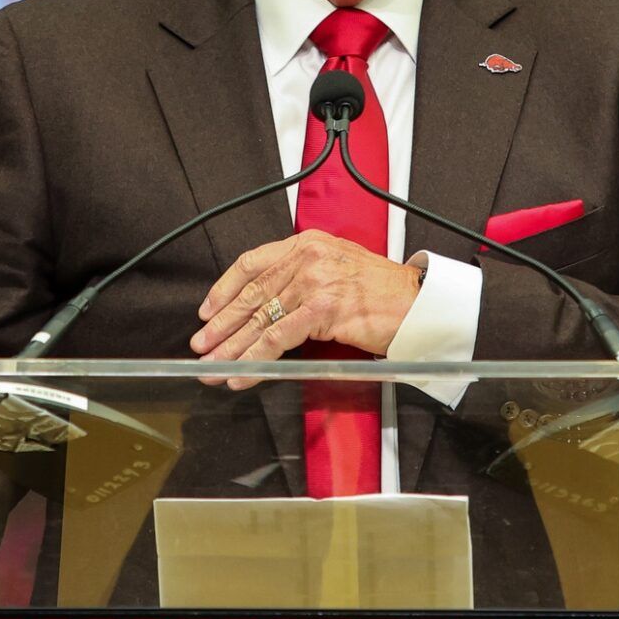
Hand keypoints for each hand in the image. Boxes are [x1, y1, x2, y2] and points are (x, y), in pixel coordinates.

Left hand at [190, 230, 421, 385]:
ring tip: (212, 367)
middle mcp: (307, 258)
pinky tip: (241, 374)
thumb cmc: (384, 293)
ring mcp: (314, 282)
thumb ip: (304, 277)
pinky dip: (255, 361)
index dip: (224, 288)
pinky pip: (278, 340)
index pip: (252, 263)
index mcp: (308, 244)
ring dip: (231, 349)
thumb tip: (268, 307)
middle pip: (251, 294)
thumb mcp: (339, 268)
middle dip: (220, 325)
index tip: (206, 310)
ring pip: (260, 320)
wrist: (419, 303)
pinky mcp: (322, 310)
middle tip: (200, 346)